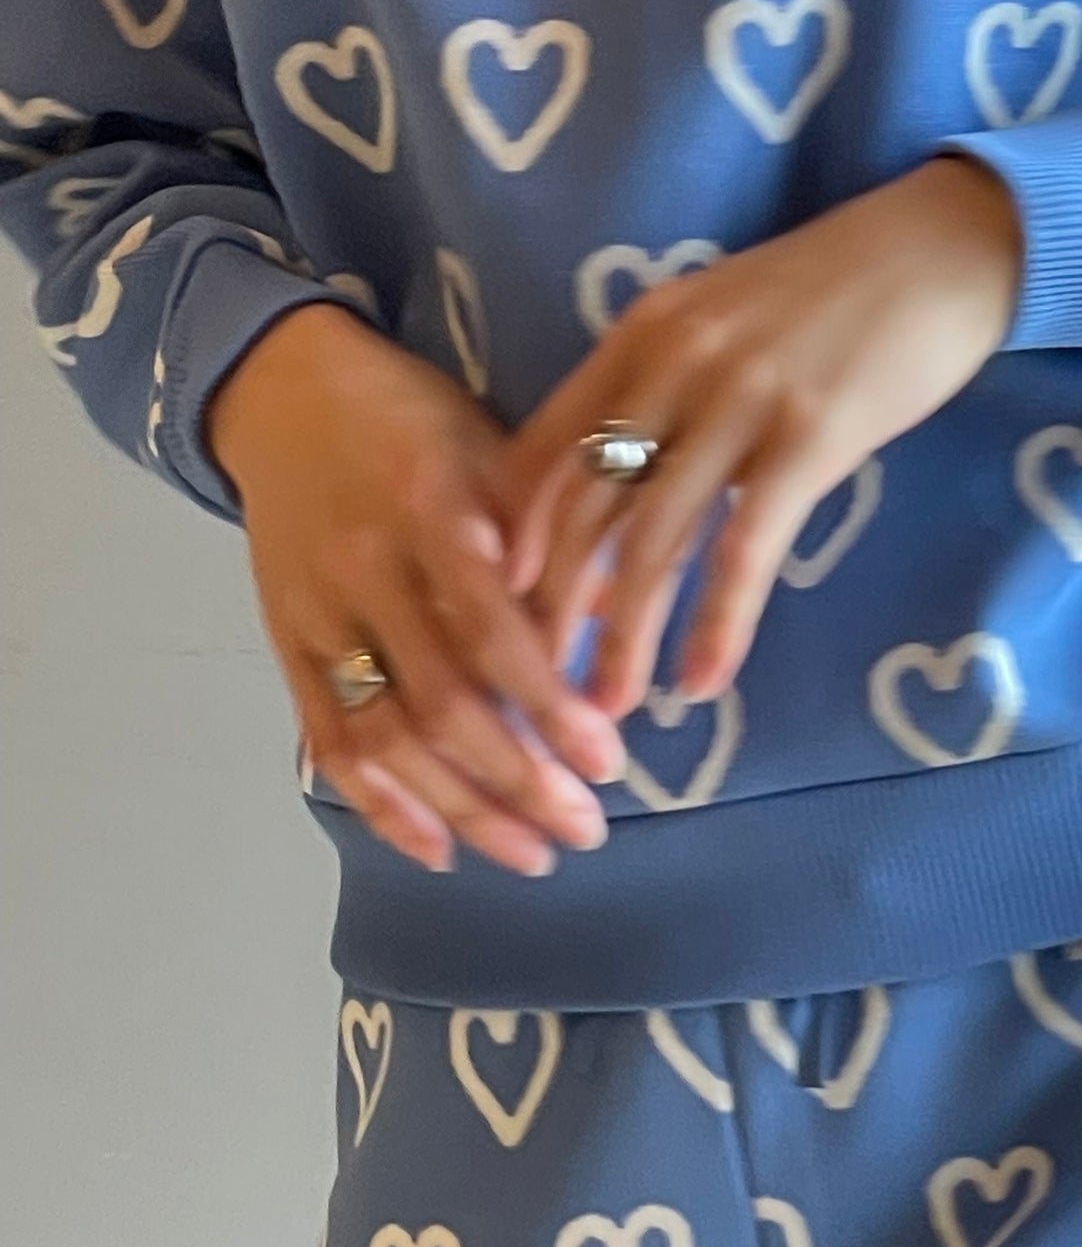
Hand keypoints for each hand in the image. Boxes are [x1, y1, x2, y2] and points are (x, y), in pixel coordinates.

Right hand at [207, 301, 626, 875]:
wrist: (285, 392)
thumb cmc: (415, 419)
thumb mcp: (494, 447)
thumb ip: (554, 530)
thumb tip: (631, 616)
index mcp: (431, 508)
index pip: (493, 631)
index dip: (551, 705)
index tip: (610, 757)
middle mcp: (367, 569)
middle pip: (444, 703)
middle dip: (521, 779)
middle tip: (588, 828)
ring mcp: (319, 614)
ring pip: (390, 738)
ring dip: (465, 809)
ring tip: (535, 854)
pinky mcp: (287, 644)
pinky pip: (331, 741)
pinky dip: (384, 803)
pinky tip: (440, 849)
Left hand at [495, 157, 1023, 714]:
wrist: (940, 248)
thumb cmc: (834, 291)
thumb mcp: (722, 319)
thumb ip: (663, 386)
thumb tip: (623, 486)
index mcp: (641, 335)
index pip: (545, 450)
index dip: (512, 541)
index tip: (497, 612)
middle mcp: (673, 364)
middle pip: (585, 507)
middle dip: (552, 608)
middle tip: (535, 685)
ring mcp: (740, 399)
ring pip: (654, 540)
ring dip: (624, 637)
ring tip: (607, 709)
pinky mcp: (809, 436)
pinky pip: (746, 548)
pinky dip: (717, 624)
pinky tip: (700, 682)